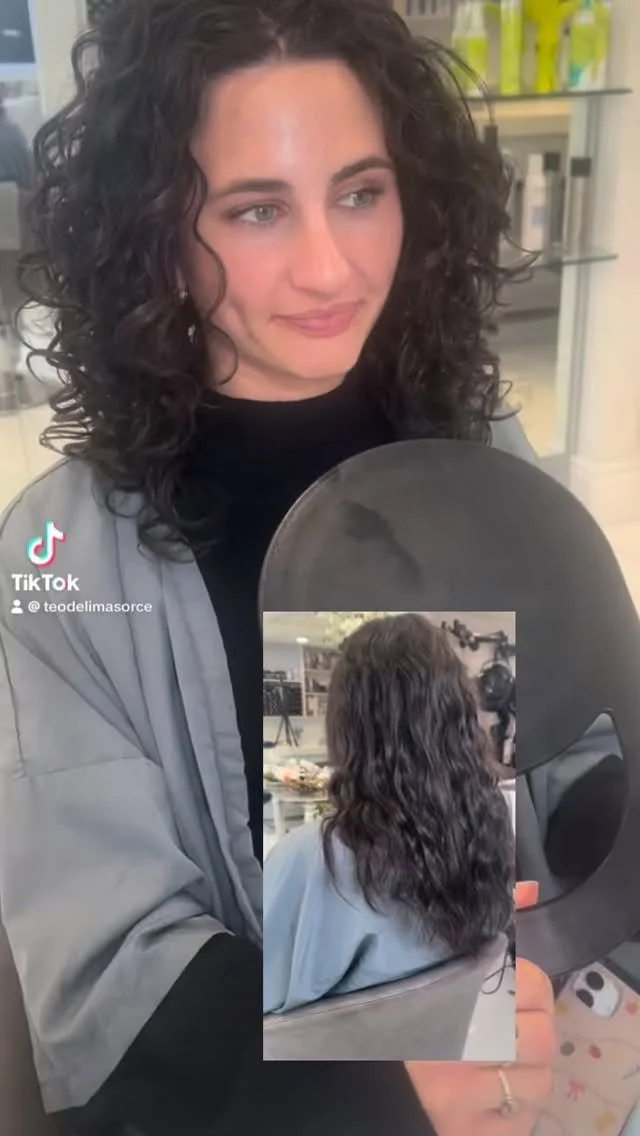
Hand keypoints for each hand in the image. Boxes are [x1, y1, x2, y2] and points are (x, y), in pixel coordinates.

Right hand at [406, 882, 556, 1135]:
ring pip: (539, 1083)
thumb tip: (527, 890)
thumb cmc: (389, 1007)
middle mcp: (461, 1055)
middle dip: (532, 1028)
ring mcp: (467, 1104)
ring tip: (495, 1060)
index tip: (507, 987)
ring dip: (526, 1070)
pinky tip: (487, 1091)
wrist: (348, 1069)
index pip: (528, 986)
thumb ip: (480, 928)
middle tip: (506, 1025)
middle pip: (543, 1037)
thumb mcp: (430, 962)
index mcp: (451, 1000)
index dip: (526, 985)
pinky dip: (515, 1107)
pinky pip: (523, 1123)